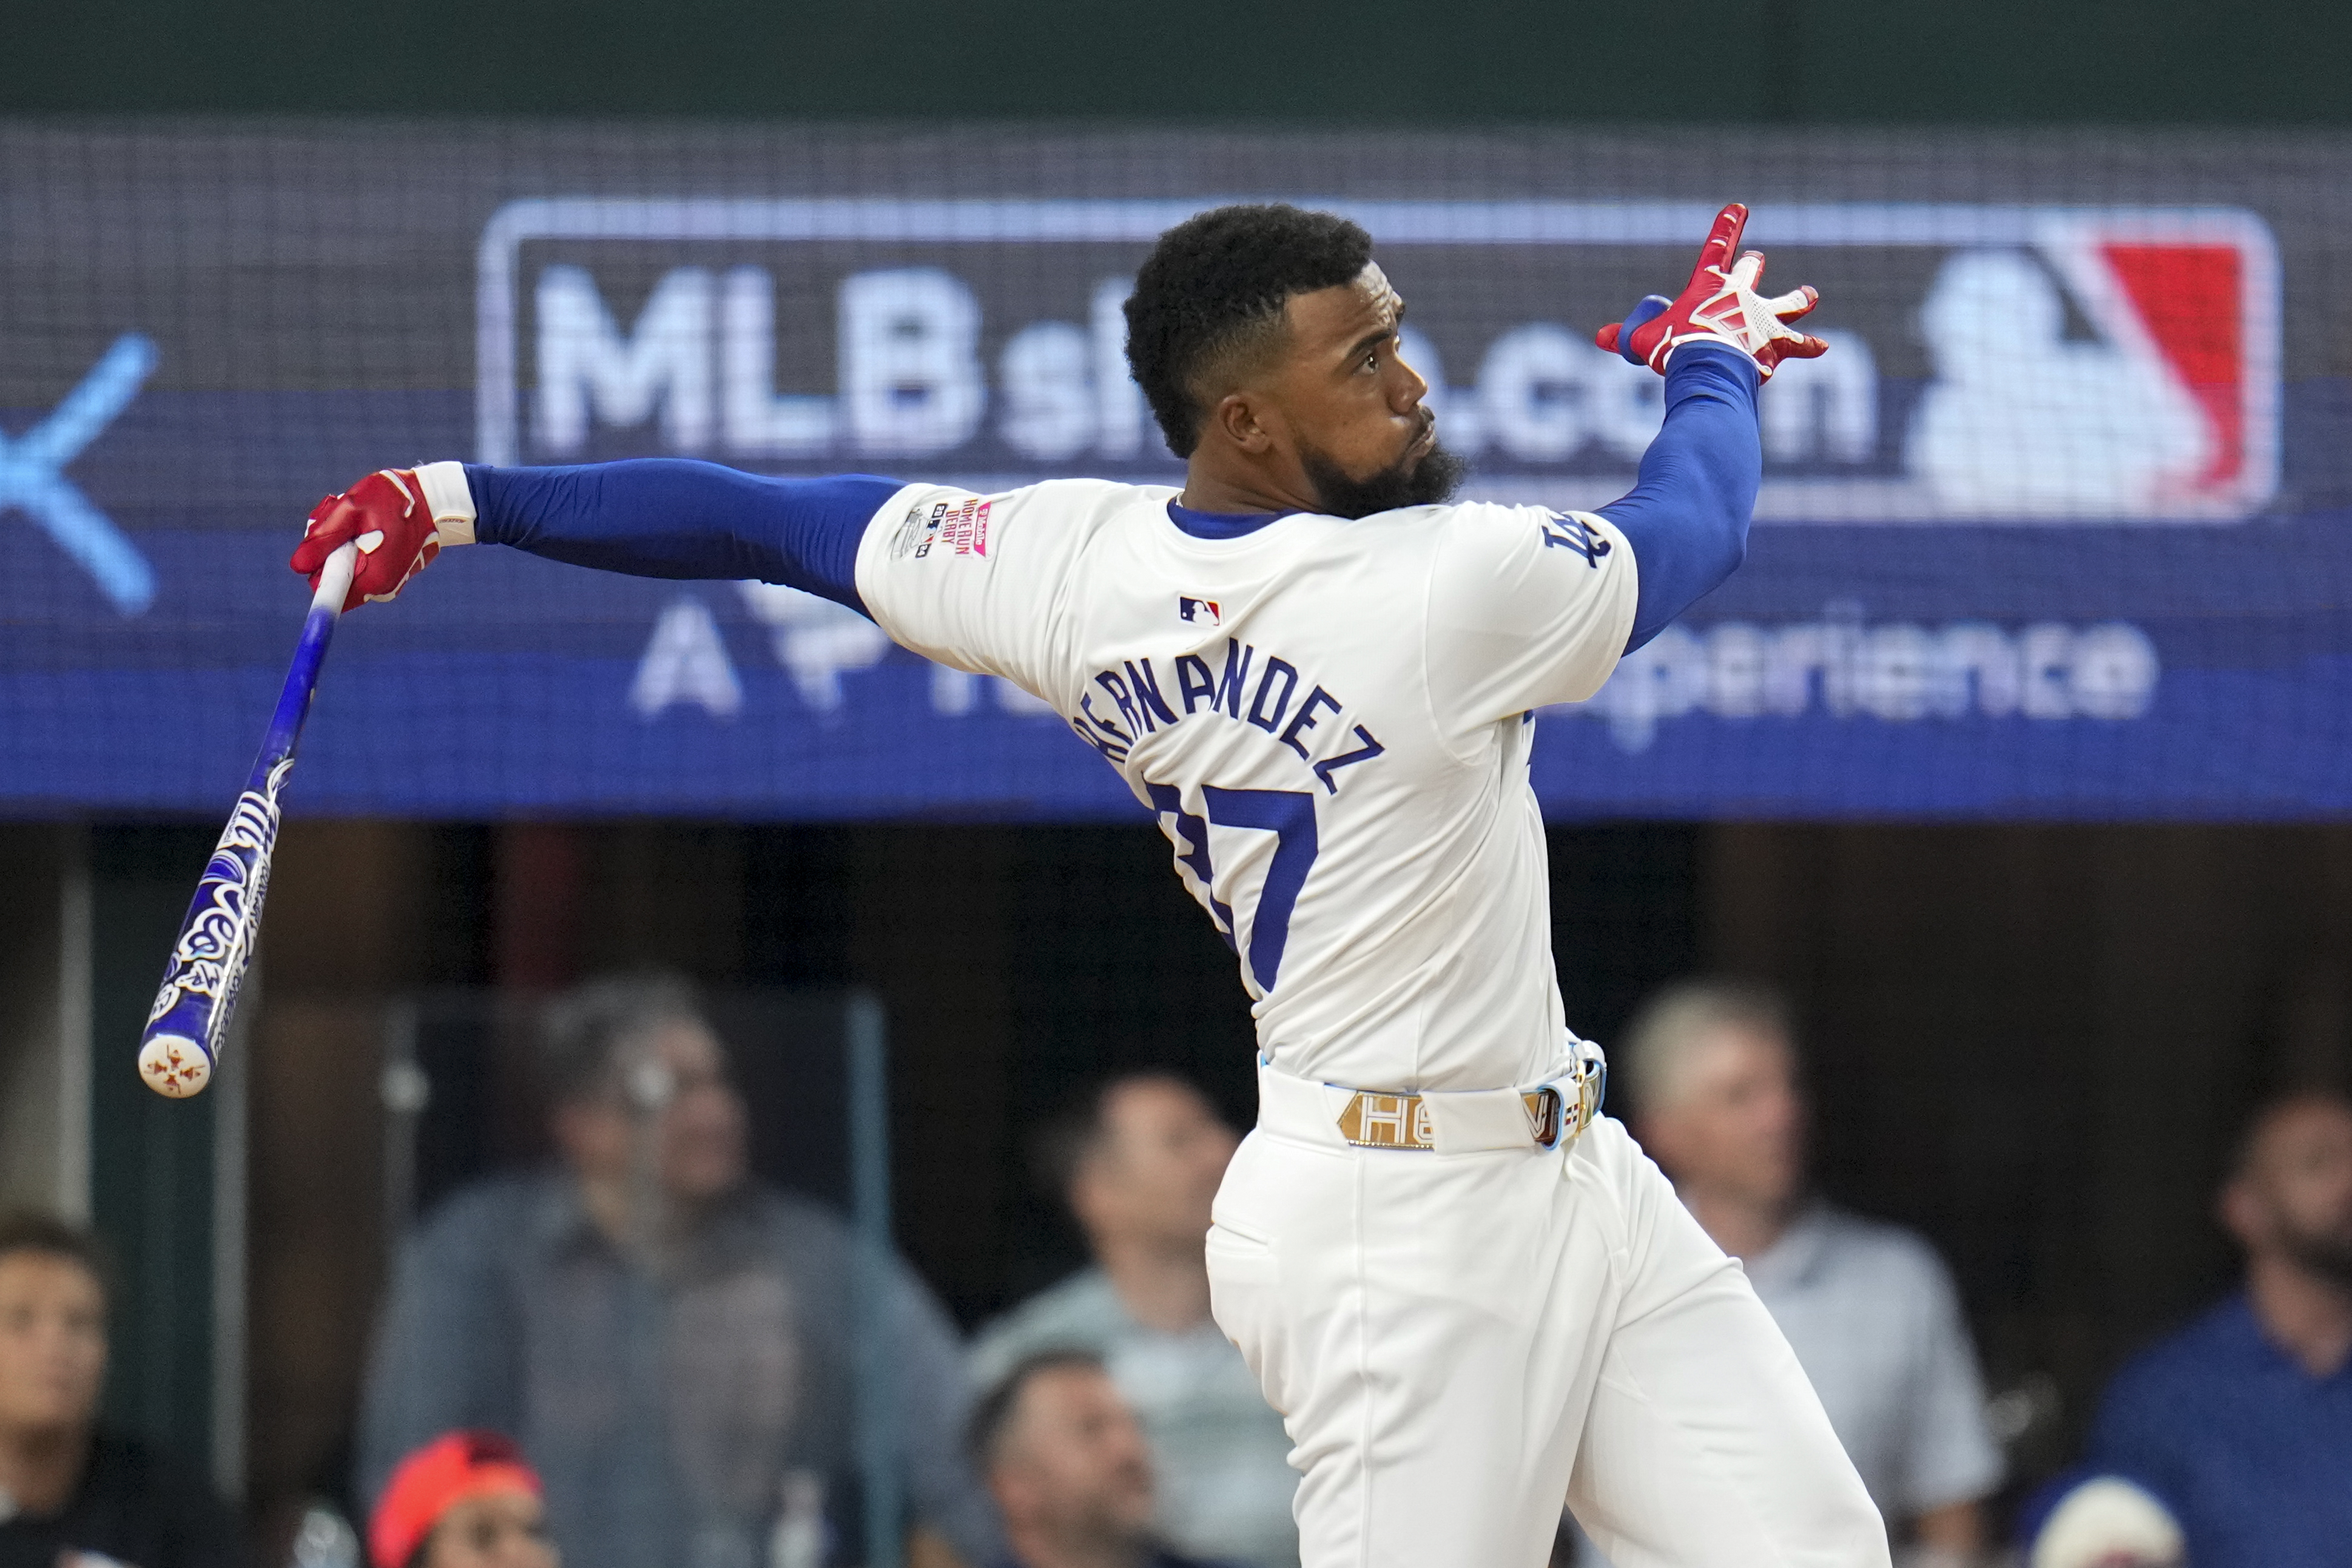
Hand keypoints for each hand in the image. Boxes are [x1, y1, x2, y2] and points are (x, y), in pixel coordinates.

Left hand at [289, 469, 441, 609]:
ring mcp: (387, 581)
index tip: (325, 542)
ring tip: (357, 518)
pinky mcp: (391, 572)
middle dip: (330, 550)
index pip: (324, 589)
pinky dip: (358, 545)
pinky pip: (362, 565)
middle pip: (334, 578)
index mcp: (371, 578)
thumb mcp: (351, 509)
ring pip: (347, 569)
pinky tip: (368, 524)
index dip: (316, 565)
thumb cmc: (394, 500)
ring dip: (343, 544)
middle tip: (341, 519)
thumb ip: (323, 538)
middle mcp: (380, 588)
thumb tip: (297, 566)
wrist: (436, 501)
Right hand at [1596, 203, 1826, 379]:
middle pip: (1751, 272)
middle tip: (1757, 260)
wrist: (1709, 366)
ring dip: (1798, 298)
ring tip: (1809, 294)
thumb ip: (1627, 335)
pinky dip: (1809, 346)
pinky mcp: (1778, 342)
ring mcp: (1763, 317)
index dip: (1726, 227)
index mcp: (1710, 285)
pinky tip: (1821, 346)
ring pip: (1788, 303)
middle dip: (1753, 266)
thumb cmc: (1675, 348)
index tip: (1739, 207)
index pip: (1717, 248)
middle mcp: (1742, 294)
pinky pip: (1799, 344)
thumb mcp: (1643, 340)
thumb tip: (1603, 337)